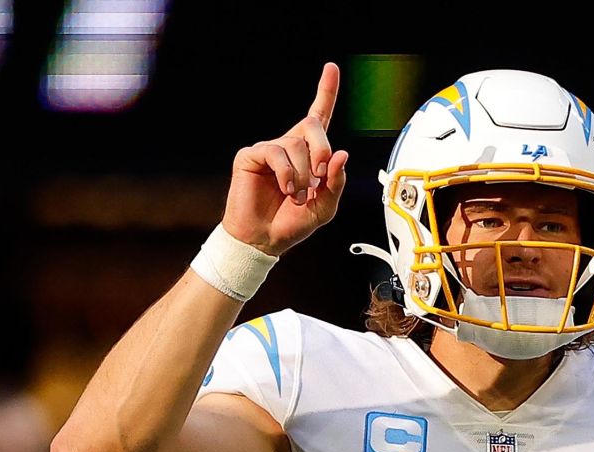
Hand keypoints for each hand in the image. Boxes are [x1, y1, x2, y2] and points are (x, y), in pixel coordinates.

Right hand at [221, 62, 349, 255]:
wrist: (264, 240)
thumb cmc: (292, 223)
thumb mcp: (325, 207)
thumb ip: (336, 182)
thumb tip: (341, 154)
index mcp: (309, 154)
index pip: (320, 116)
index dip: (326, 91)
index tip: (331, 68)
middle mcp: (290, 146)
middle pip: (312, 125)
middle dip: (321, 149)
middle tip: (319, 174)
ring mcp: (270, 150)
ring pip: (295, 144)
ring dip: (302, 174)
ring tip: (296, 194)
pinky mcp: (251, 156)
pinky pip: (275, 153)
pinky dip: (286, 173)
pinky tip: (285, 188)